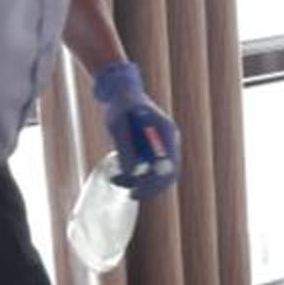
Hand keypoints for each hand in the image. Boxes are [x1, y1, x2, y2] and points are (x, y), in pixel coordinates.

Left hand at [93, 57, 181, 196]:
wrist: (120, 91)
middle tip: (129, 194)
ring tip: (115, 179)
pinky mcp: (152, 148)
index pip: (168, 168)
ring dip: (138, 181)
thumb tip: (131, 173)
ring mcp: (162, 145)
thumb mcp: (119, 125)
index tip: (136, 191)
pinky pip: (148, 168)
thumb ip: (126, 148)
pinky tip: (118, 172)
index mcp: (166, 133)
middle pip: (166, 174)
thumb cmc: (120, 104)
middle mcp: (168, 141)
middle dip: (148, 186)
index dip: (154, 184)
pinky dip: (135, 173)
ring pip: (156, 173)